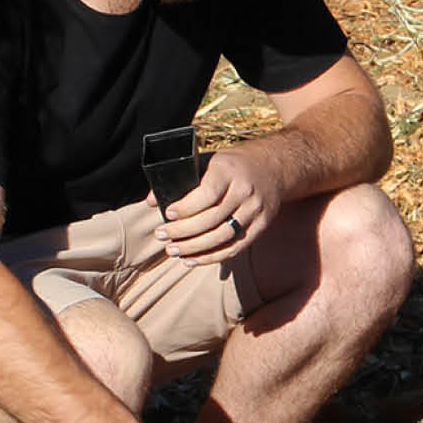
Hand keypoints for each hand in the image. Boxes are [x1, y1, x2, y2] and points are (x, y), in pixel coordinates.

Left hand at [153, 147, 280, 266]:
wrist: (272, 168)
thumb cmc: (230, 166)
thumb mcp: (208, 162)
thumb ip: (181, 178)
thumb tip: (151, 201)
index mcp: (229, 171)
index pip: (208, 193)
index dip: (186, 207)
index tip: (167, 215)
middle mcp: (245, 190)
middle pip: (212, 218)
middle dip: (183, 231)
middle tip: (161, 235)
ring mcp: (255, 210)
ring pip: (223, 236)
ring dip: (194, 248)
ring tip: (172, 250)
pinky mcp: (262, 225)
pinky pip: (235, 247)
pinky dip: (212, 257)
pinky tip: (192, 260)